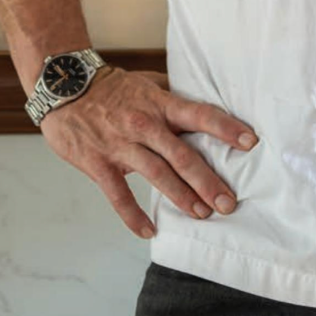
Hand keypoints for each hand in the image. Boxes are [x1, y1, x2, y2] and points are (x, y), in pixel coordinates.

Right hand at [39, 66, 259, 239]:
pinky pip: (119, 196)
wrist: (64, 88)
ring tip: (202, 215)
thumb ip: (171, 96)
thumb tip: (202, 106)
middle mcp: (144, 124)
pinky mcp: (99, 164)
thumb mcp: (146, 83)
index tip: (250, 142)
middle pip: (183, 155)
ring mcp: (121, 145)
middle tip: (229, 203)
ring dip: (181, 198)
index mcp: (159, 104)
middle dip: (208, 181)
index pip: (200, 115)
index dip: (226, 128)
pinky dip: (134, 216)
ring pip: (157, 175)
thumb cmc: (110, 87)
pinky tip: (150, 231)